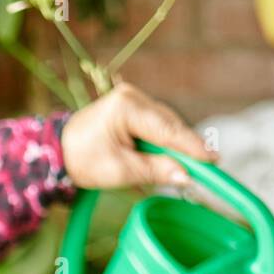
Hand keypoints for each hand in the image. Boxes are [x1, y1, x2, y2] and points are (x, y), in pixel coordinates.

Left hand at [59, 83, 216, 189]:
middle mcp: (133, 96)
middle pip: (170, 125)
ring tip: (185, 167)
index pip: (168, 129)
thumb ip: (155, 171)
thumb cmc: (84, 162)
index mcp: (127, 106)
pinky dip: (163, 142)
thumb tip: (187, 177)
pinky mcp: (133, 107)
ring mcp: (133, 99)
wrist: (58, 152)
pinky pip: (157, 126)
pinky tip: (167, 157)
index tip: (215, 161)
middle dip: (185, 148)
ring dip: (174, 146)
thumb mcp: (121, 171)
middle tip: (205, 170)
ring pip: (166, 125)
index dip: (193, 147)